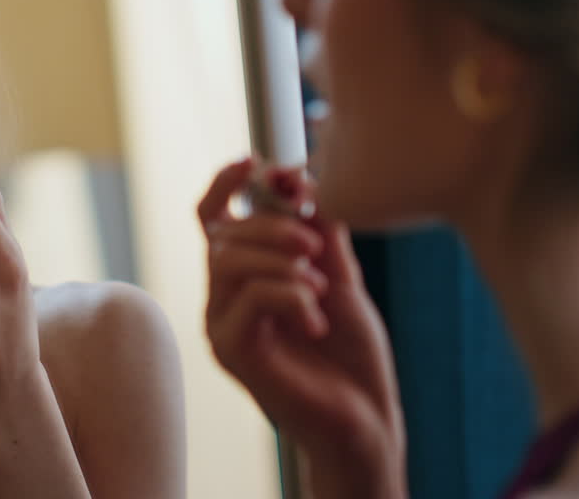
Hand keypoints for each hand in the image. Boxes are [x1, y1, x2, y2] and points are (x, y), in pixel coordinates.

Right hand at [199, 158, 405, 498]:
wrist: (364, 418)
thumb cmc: (350, 354)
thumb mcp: (340, 275)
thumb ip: (318, 227)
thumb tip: (294, 173)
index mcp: (242, 277)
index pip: (213, 219)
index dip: (226, 184)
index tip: (253, 160)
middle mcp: (222, 298)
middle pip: (222, 234)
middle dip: (271, 224)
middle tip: (315, 242)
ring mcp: (221, 325)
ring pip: (229, 260)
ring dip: (281, 259)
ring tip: (321, 284)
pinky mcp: (231, 350)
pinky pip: (249, 298)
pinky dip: (290, 295)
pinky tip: (317, 320)